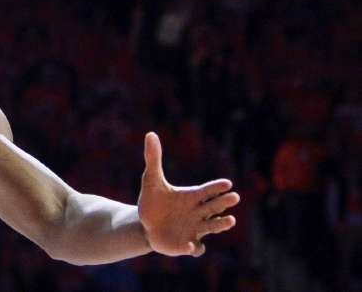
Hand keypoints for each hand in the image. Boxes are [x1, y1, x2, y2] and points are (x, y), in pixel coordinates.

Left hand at [137, 132, 239, 256]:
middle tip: (234, 197)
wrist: (147, 225)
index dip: (216, 187)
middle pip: (215, 206)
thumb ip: (153, 158)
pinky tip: (190, 245)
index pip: (208, 190)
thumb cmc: (153, 202)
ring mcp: (196, 229)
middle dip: (224, 202)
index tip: (226, 183)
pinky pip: (195, 248)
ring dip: (222, 224)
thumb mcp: (151, 180)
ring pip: (214, 226)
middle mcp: (198, 212)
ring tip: (230, 220)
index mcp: (192, 197)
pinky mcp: (188, 245)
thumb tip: (150, 133)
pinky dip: (195, 247)